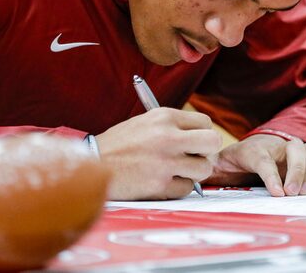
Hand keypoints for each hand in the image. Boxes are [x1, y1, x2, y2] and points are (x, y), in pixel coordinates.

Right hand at [95, 107, 221, 199]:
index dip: (203, 135)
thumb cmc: (118, 145)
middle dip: (207, 153)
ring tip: (175, 171)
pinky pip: (187, 189)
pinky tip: (162, 183)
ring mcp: (165, 161)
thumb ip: (172, 126)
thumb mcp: (144, 122)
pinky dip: (178, 188)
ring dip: (193, 173)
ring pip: (204, 169)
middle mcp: (168, 136)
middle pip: (213, 142)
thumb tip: (200, 138)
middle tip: (194, 158)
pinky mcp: (160, 184)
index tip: (195, 143)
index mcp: (164, 117)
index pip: (205, 122)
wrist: (92, 166)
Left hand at [203, 134, 305, 196]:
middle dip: (297, 173)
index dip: (272, 176)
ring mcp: (294, 148)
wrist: (250, 150)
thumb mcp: (221, 165)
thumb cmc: (236, 161)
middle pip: (295, 150)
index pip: (264, 159)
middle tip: (293, 194)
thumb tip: (197, 180)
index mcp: (254, 149)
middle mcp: (277, 145)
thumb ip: (213, 170)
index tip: (279, 194)